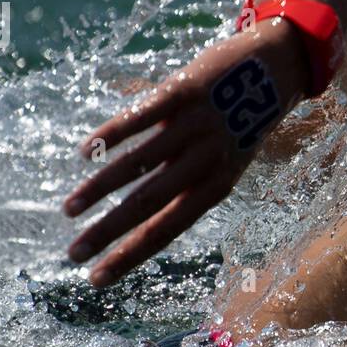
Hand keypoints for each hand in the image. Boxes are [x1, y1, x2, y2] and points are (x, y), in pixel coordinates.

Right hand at [63, 22, 307, 286]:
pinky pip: (141, 117)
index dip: (129, 256)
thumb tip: (134, 216)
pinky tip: (85, 152)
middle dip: (106, 233)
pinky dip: (112, 135)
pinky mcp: (184, 91)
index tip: (95, 279)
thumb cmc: (240, 122)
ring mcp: (195, 126)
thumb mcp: (223, 162)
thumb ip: (184, 185)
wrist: (276, 67)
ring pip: (138, 164)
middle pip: (147, 205)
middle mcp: (206, 161)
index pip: (165, 231)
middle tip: (72, 254)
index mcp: (215, 186)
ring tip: (69, 209)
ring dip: (99, 189)